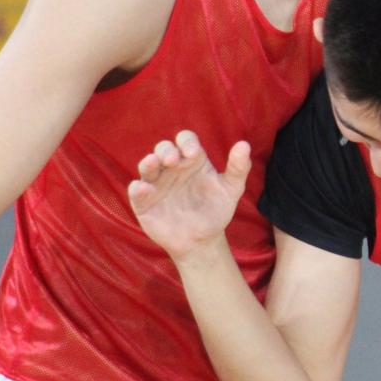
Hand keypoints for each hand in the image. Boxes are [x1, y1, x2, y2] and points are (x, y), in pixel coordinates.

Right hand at [128, 130, 250, 262]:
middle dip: (166, 151)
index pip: (186, 140)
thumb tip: (244, 145)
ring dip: (148, 163)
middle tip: (173, 161)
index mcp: (192, 160)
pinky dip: (138, 188)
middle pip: (163, 149)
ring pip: (147, 166)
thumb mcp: (231, 189)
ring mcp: (157, 184)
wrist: (203, 240)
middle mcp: (172, 168)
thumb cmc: (216, 209)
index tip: (194, 153)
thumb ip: (239, 168)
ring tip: (152, 163)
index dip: (187, 142)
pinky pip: (136, 192)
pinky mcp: (145, 202)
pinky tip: (143, 189)